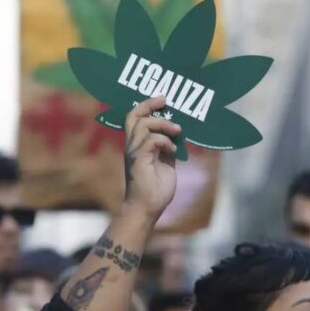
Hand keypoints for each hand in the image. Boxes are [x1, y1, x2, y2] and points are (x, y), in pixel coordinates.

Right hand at [121, 96, 180, 221]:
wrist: (147, 209)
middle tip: (165, 101)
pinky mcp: (139, 160)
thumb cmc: (155, 189)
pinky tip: (173, 150)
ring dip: (163, 124)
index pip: (135, 118)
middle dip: (149, 104)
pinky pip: (151, 140)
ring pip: (143, 124)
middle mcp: (132, 146)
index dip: (146, 105)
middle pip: (133, 115)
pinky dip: (165, 141)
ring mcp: (134, 152)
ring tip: (177, 131)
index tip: (163, 100)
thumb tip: (177, 136)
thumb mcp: (166, 163)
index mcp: (137, 145)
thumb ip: (168, 148)